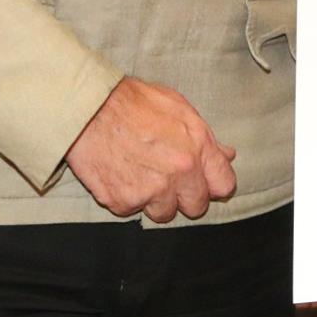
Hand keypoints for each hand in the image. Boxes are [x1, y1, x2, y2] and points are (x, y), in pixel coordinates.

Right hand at [64, 76, 236, 222]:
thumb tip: (227, 155)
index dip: (214, 184)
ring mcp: (149, 191)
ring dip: (156, 200)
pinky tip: (121, 173)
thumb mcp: (180, 109)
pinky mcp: (122, 202)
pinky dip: (127, 197)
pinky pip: (132, 211)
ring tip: (141, 173)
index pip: (223, 185)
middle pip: (196, 207)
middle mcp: (178, 174)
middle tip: (168, 178)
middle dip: (185, 196)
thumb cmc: (135, 102)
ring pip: (164, 214)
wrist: (89, 108)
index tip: (205, 182)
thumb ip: (206, 137)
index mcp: (197, 149)